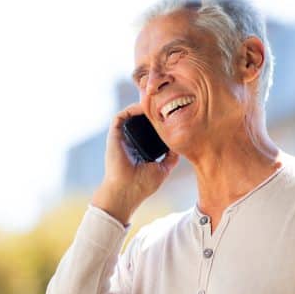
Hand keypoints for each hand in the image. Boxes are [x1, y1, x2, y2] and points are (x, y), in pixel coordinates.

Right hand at [92, 103, 178, 224]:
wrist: (126, 193)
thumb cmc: (142, 186)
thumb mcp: (163, 169)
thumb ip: (170, 157)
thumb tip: (180, 145)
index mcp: (140, 148)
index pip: (149, 129)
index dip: (159, 119)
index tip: (171, 112)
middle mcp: (130, 141)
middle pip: (140, 119)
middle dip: (151, 109)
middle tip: (165, 101)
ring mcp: (121, 138)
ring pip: (130, 114)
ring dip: (142, 106)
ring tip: (156, 100)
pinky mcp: (114, 136)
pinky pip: (120, 116)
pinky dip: (131, 109)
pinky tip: (145, 107)